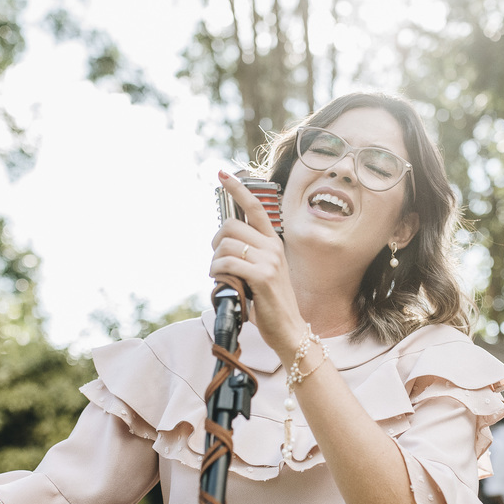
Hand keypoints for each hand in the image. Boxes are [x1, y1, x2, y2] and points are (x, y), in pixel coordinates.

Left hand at [210, 170, 306, 358]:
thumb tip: (222, 245)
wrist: (289, 330)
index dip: (237, 188)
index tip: (222, 174)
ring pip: (225, 246)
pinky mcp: (262, 277)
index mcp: (273, 243)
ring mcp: (269, 261)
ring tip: (220, 277)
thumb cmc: (271, 303)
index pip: (255, 207)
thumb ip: (248, 255)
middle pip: (230, 226)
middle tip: (216, 260)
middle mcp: (272, 247)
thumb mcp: (263, 272)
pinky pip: (227, 264)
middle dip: (215, 242)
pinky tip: (222, 283)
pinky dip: (218, 273)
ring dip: (214, 262)